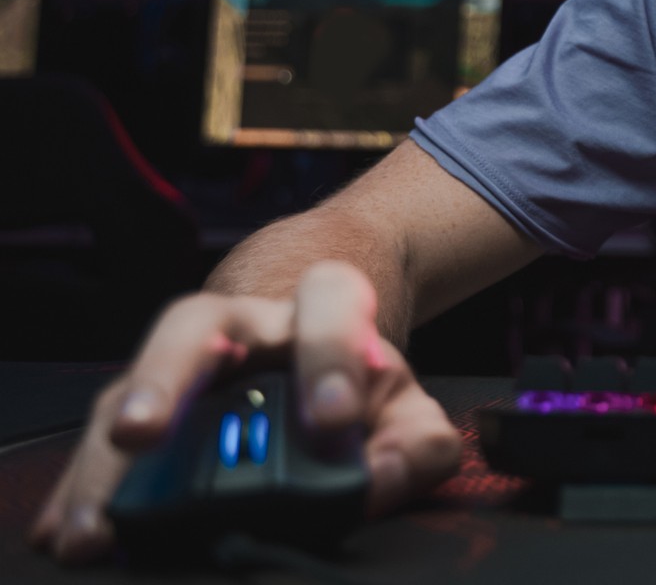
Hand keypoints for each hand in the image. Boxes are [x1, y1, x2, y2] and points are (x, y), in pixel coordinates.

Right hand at [30, 260, 460, 564]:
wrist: (315, 345)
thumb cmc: (355, 383)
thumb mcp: (406, 406)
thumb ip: (417, 443)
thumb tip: (382, 482)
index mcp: (320, 308)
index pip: (329, 301)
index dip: (332, 352)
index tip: (333, 418)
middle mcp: (244, 322)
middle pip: (193, 324)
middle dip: (165, 377)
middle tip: (143, 435)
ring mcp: (187, 361)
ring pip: (135, 382)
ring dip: (106, 452)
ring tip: (94, 521)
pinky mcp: (147, 403)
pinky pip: (106, 434)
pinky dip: (83, 484)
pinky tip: (66, 526)